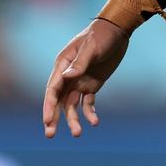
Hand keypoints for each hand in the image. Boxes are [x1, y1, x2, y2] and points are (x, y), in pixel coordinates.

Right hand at [42, 18, 129, 137]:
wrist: (117, 31)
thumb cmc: (101, 35)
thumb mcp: (92, 47)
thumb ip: (80, 62)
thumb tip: (67, 76)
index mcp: (62, 65)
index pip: (52, 89)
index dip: (48, 106)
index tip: (47, 121)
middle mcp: (68, 76)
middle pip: (58, 101)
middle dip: (53, 118)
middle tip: (50, 135)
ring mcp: (79, 82)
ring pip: (72, 105)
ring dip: (73, 120)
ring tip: (78, 134)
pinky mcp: (92, 85)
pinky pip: (88, 103)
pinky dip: (89, 113)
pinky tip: (95, 122)